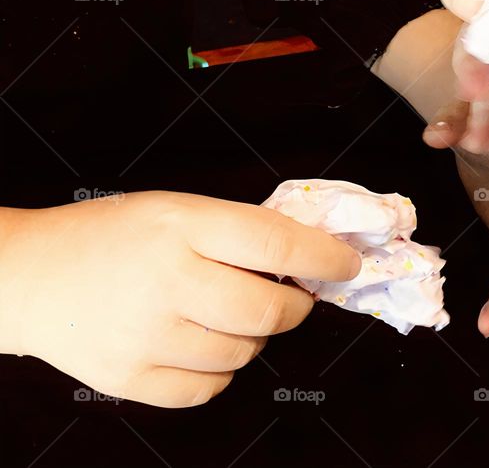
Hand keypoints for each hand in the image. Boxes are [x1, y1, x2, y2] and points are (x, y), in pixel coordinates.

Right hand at [0, 191, 359, 406]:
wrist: (30, 276)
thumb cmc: (113, 235)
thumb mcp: (177, 209)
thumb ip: (240, 230)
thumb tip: (312, 255)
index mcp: (181, 225)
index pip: (276, 244)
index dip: (324, 258)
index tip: (348, 264)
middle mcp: (167, 281)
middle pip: (268, 311)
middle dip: (296, 306)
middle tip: (292, 297)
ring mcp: (147, 336)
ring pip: (244, 353)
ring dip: (255, 336)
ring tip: (226, 313)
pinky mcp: (130, 379)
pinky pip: (210, 388)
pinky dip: (221, 368)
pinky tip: (201, 342)